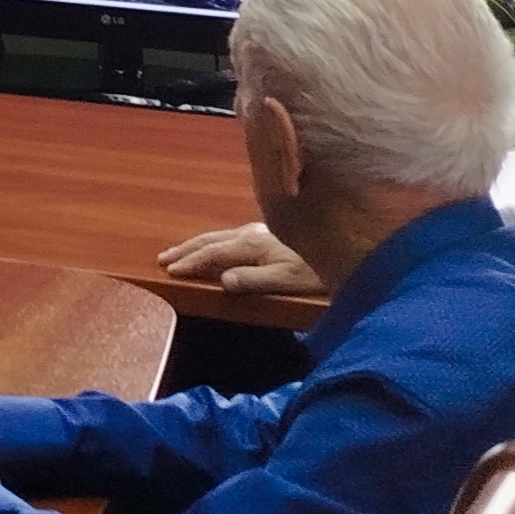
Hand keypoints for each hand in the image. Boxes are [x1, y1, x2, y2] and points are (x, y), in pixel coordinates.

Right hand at [157, 222, 329, 294]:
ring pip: (221, 236)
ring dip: (197, 244)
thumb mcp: (288, 281)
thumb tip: (223, 280)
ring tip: (179, 251)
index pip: (214, 253)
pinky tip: (217, 246)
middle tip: (163, 258)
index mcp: (254, 245)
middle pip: (212, 239)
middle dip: (186, 248)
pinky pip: (231, 236)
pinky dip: (214, 242)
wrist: (351, 252)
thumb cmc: (319, 272)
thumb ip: (255, 281)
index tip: (169, 270)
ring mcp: (262, 231)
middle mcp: (254, 233)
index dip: (191, 262)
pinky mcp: (270, 234)